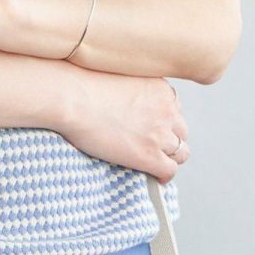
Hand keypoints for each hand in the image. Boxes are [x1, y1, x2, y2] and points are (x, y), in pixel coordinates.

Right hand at [58, 73, 191, 183]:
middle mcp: (167, 110)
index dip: (164, 120)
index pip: (175, 109)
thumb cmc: (83, 84)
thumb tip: (129, 106)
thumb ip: (134, 90)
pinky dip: (165, 176)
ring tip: (157, 163)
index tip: (153, 127)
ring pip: (180, 152)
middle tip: (154, 146)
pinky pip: (169, 171)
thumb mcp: (120, 76)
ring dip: (169, 158)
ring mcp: (160, 133)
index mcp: (161, 88)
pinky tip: (156, 178)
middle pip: (181, 131)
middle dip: (169, 138)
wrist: (73, 98)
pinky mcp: (149, 155)